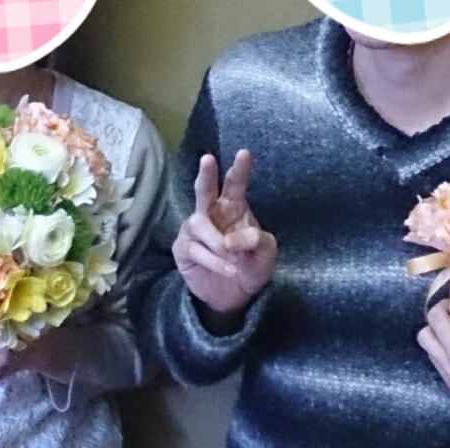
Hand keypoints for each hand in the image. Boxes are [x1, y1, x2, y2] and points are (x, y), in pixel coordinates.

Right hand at [172, 149, 276, 317]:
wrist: (233, 296)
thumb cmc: (249, 266)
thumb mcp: (265, 255)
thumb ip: (258, 241)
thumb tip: (239, 238)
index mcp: (233, 207)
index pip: (235, 184)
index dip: (240, 168)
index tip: (245, 152)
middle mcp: (211, 213)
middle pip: (204, 190)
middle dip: (206, 174)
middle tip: (208, 159)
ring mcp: (194, 230)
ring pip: (198, 223)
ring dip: (217, 241)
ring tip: (233, 258)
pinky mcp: (183, 248)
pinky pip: (194, 248)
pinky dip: (213, 260)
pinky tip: (227, 268)